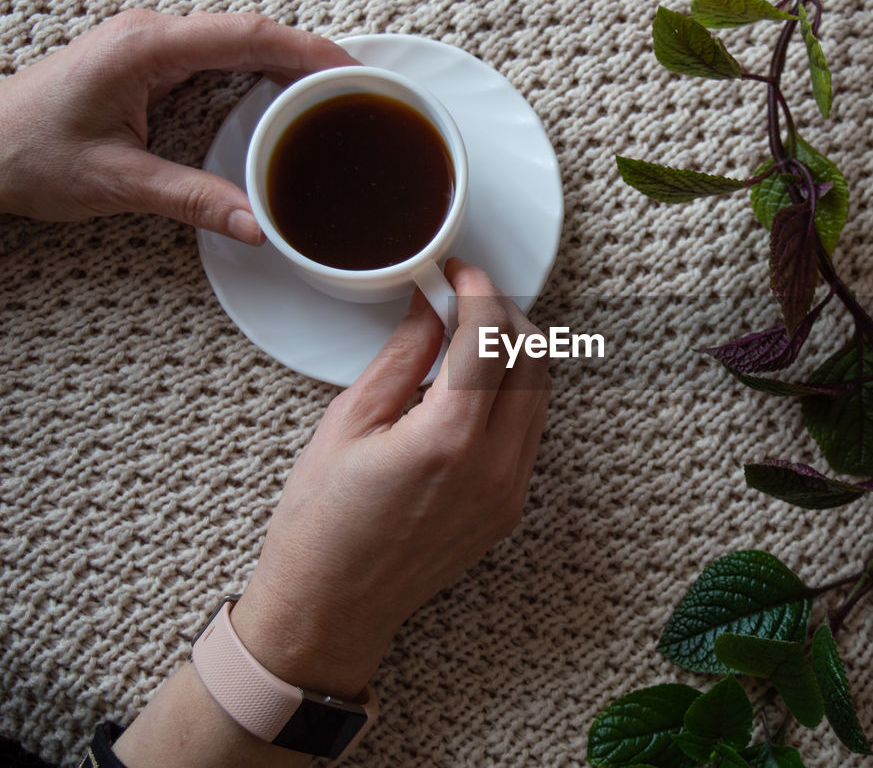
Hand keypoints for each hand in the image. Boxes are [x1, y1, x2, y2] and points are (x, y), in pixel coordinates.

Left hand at [0, 9, 355, 242]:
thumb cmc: (27, 155)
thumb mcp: (116, 182)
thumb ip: (192, 199)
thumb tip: (258, 223)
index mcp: (146, 48)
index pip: (246, 36)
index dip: (306, 50)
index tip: (352, 70)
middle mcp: (151, 35)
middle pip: (251, 32)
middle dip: (310, 55)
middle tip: (359, 89)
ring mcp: (149, 45)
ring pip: (238, 40)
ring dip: (287, 61)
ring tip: (335, 92)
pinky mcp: (148, 62)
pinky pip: (219, 55)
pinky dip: (260, 70)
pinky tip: (284, 94)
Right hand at [230, 259, 552, 698]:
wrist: (331, 609)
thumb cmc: (322, 524)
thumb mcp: (348, 423)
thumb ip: (400, 356)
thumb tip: (429, 307)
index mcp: (447, 439)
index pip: (489, 337)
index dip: (476, 291)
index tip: (455, 272)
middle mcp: (493, 466)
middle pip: (532, 358)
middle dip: (503, 313)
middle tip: (463, 295)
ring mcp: (509, 491)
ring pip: (541, 393)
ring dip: (515, 350)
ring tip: (469, 332)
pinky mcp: (510, 507)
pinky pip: (531, 429)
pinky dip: (514, 391)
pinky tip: (474, 382)